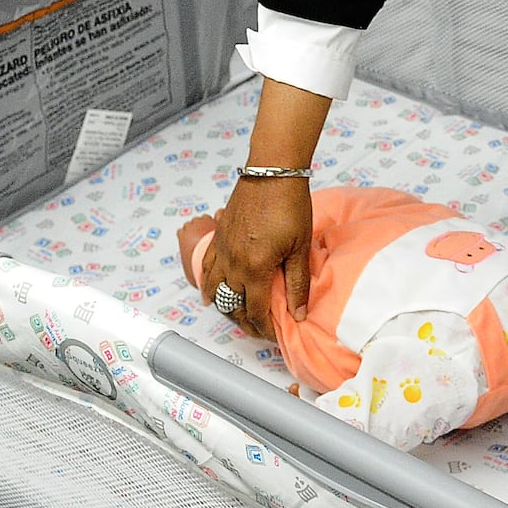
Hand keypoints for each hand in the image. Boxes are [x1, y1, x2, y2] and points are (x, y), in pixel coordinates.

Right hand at [200, 175, 312, 337]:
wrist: (271, 171)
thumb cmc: (290, 205)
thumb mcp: (300, 247)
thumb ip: (297, 283)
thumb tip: (298, 314)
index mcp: (255, 269)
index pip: (255, 310)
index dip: (263, 328)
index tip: (272, 336)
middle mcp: (233, 264)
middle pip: (233, 304)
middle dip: (244, 322)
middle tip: (257, 329)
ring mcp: (222, 250)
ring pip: (215, 289)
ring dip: (225, 306)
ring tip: (235, 315)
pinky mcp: (219, 236)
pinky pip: (207, 267)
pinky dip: (208, 284)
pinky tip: (211, 293)